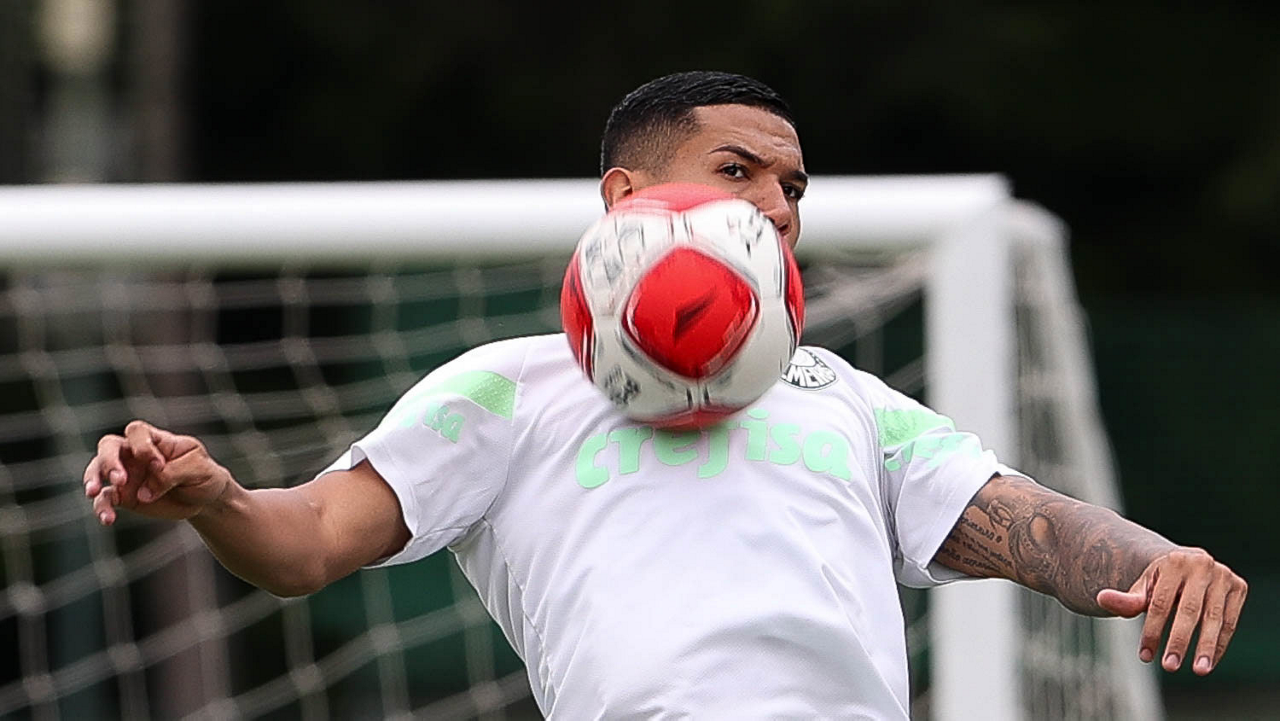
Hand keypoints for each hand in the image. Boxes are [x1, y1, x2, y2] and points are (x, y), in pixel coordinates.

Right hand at [84, 420, 232, 524]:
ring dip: (93, 479)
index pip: (137, 432)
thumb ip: (170, 474)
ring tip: (94, 492)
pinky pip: (105, 499)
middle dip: (108, 460)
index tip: (160, 465)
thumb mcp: (197, 468)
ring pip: (98, 469)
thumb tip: (142, 493)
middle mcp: (136, 454)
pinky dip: (102, 507)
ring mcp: (128, 475)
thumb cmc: (203, 475)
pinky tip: (107, 519)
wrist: (206, 498)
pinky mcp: (124, 496)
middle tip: (119, 479)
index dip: (143, 446)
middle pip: (109, 445)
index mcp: (157, 440)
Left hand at [1096, 547, 1246, 675]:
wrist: (1188, 564)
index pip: (1159, 603)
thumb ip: (1127, 599)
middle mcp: (1201, 565)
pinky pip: (1230, 621)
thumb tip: (1101, 598)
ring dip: (1207, 647)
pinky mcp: (1239, 587)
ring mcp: (1223, 575)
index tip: (1144, 656)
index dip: (1151, 631)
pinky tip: (1210, 661)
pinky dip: (1220, 643)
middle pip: (1188, 611)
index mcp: (1173, 562)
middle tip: (1169, 666)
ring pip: (1214, 618)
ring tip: (1198, 670)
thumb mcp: (1143, 587)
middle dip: (1178, 641)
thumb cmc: (1161, 581)